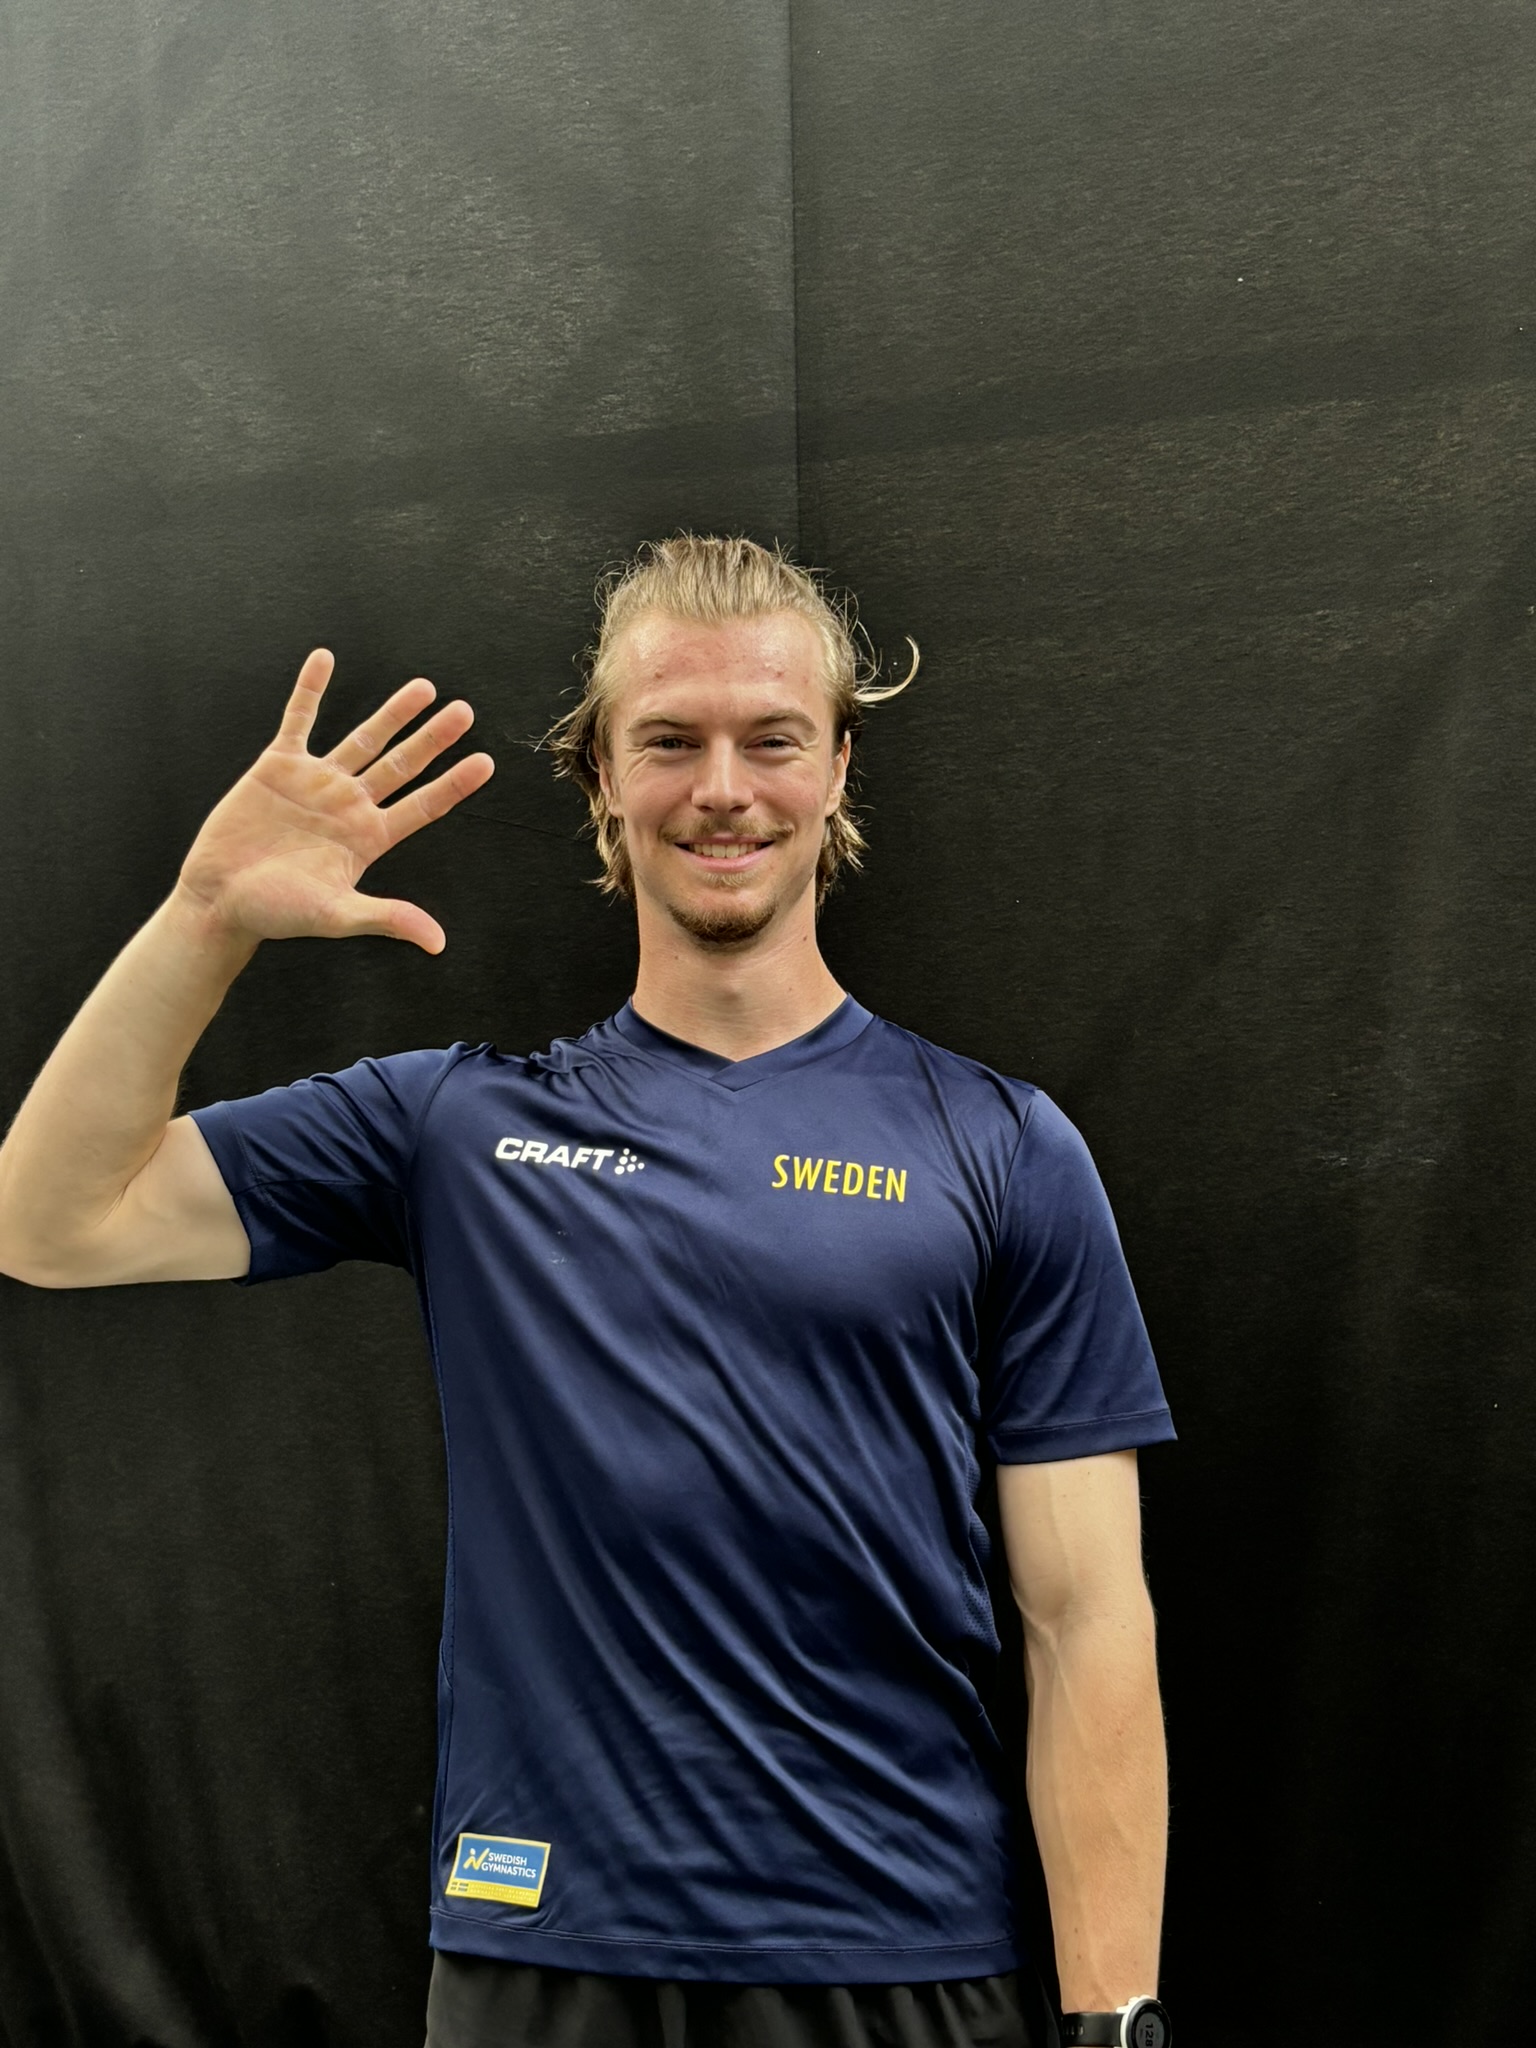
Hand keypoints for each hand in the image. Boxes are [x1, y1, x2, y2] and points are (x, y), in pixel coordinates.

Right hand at [174, 648, 494, 953]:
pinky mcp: (278, 766)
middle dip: (433, 738)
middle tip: (465, 711)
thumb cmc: (277, 913)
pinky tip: (325, 657)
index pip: (422, 806)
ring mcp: (316, 782)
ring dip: (393, 713)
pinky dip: (310, 689)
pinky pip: (299, 719)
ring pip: (363, 738)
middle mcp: (349, 805)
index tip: (487, 762)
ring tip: (424, 687)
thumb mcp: (336, 916)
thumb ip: (386, 918)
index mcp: (369, 838)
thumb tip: (438, 943)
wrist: (219, 899)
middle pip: (402, 764)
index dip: (454, 784)